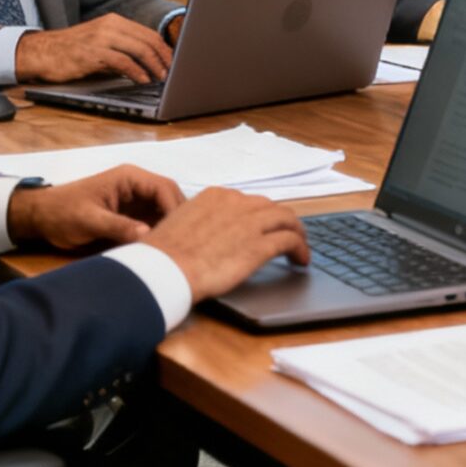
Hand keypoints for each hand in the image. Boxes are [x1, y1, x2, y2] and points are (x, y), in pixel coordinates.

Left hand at [6, 166, 184, 249]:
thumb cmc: (62, 214)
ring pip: (165, 210)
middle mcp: (137, 185)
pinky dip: (160, 233)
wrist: (41, 217)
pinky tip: (163, 249)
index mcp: (129, 178)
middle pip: (170, 197)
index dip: (175, 209)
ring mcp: (135, 200)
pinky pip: (153, 221)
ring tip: (178, 249)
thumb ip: (118, 227)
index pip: (164, 188)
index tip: (180, 233)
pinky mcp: (132, 215)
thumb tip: (149, 236)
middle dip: (178, 218)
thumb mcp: (89, 221)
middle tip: (183, 244)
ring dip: (171, 227)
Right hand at [15, 14, 172, 84]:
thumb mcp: (99, 43)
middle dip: (164, 57)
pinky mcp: (92, 53)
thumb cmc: (71, 51)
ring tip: (161, 78)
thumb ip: (122, 48)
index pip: (148, 33)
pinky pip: (122, 61)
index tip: (174, 62)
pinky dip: (136, 72)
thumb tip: (146, 62)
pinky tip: (142, 80)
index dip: (164, 48)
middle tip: (173, 72)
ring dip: (154, 65)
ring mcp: (101, 38)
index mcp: (114, 21)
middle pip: (148, 40)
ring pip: (139, 49)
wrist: (42, 52)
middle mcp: (109, 26)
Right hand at [143, 187, 309, 299]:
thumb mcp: (181, 224)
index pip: (248, 202)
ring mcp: (250, 222)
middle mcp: (236, 203)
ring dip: (297, 233)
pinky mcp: (260, 245)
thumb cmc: (164, 254)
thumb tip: (207, 234)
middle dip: (280, 222)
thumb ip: (200, 222)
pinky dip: (300, 249)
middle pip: (270, 208)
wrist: (165, 270)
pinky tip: (301, 260)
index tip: (263, 227)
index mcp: (215, 196)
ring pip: (287, 219)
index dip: (260, 216)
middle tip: (287, 236)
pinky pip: (290, 241)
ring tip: (300, 247)